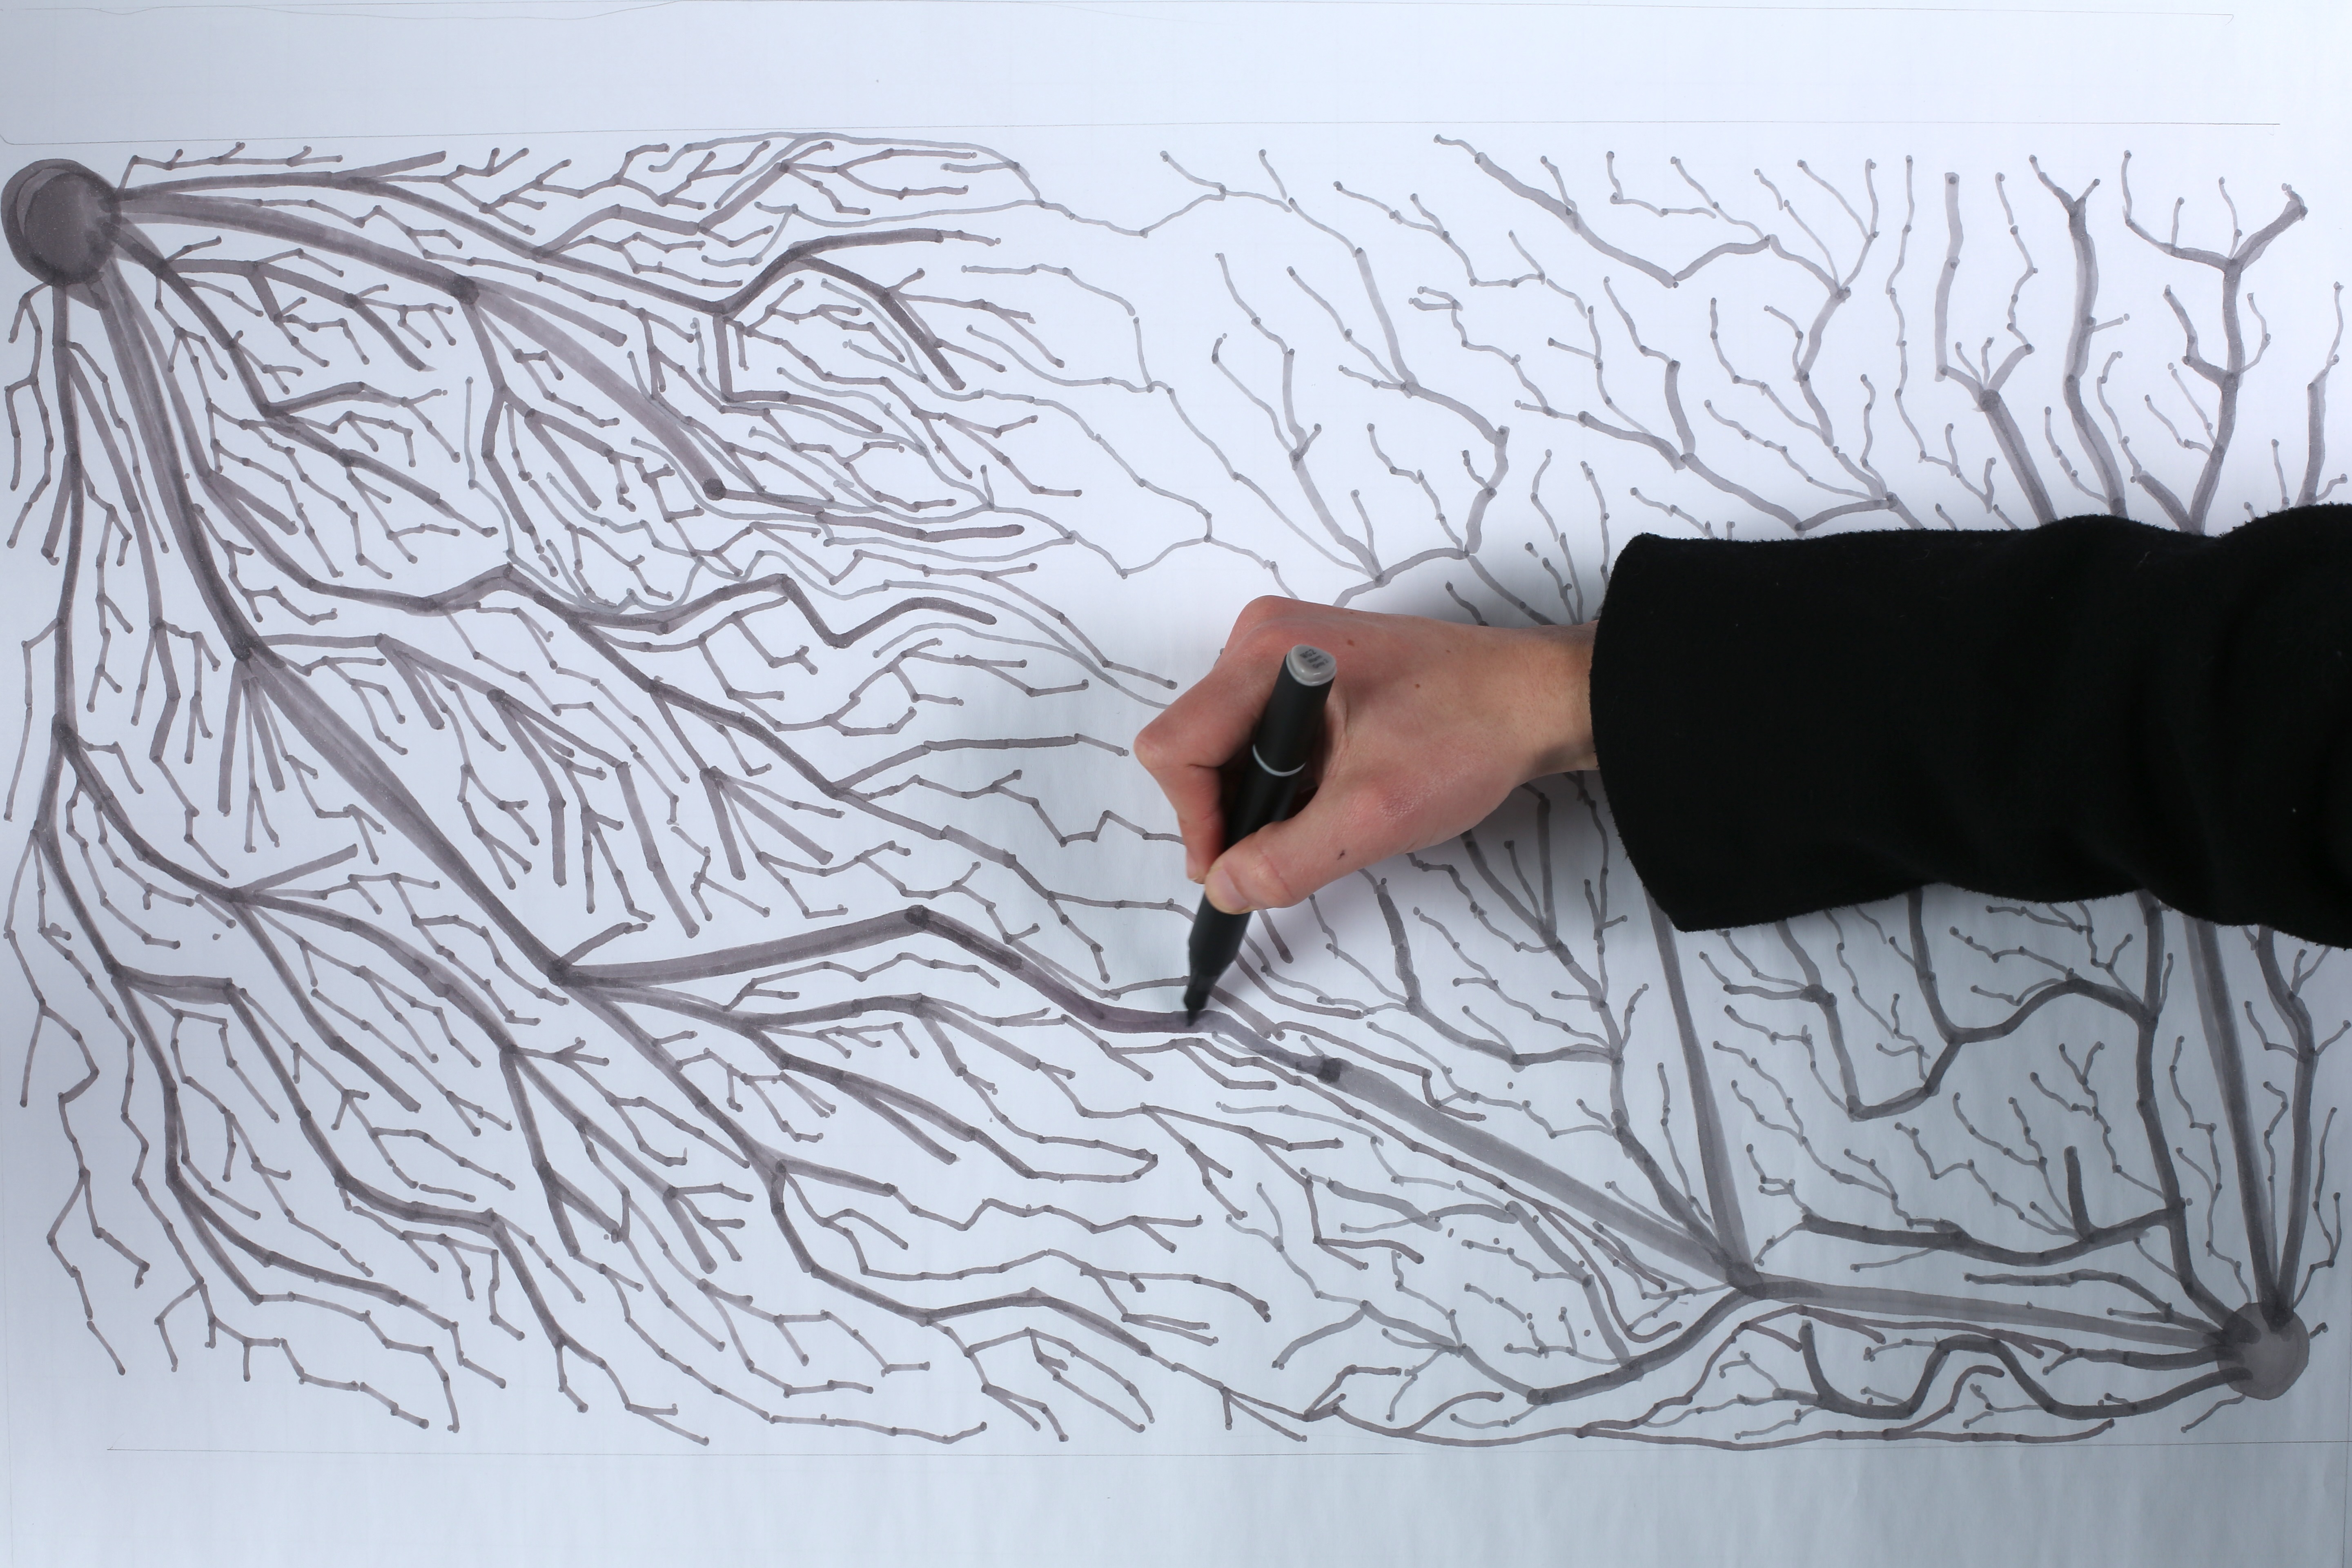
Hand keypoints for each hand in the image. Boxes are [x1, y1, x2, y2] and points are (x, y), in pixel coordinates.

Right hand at [1134, 597, 1596, 912]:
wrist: (1534, 698)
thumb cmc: (1469, 733)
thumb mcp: (1373, 815)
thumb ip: (1287, 860)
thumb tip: (1226, 888)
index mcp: (1268, 654)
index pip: (1176, 748)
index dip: (1196, 821)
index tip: (1236, 868)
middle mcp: (1263, 638)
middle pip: (1195, 748)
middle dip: (1233, 812)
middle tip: (1290, 850)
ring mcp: (1282, 648)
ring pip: (1226, 747)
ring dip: (1263, 797)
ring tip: (1328, 814)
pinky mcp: (1304, 668)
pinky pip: (1259, 734)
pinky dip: (1284, 777)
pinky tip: (1332, 789)